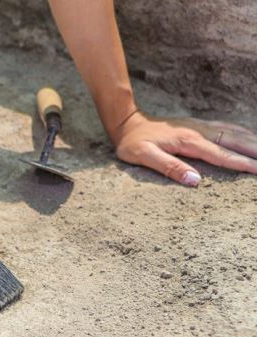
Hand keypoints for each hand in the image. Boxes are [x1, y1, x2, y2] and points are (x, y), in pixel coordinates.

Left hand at [114, 112, 256, 185]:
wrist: (127, 123)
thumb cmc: (133, 143)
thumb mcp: (143, 156)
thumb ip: (168, 167)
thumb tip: (195, 180)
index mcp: (188, 141)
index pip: (221, 155)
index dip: (242, 164)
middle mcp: (199, 131)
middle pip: (234, 141)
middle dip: (255, 151)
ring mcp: (199, 126)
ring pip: (233, 132)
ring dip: (253, 141)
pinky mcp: (197, 125)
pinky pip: (226, 127)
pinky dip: (242, 133)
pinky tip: (250, 137)